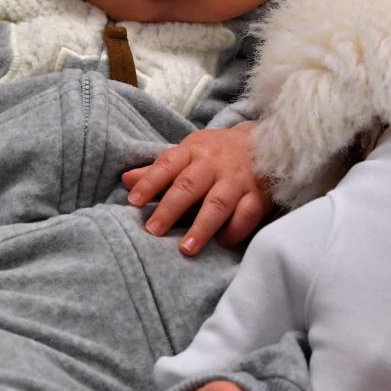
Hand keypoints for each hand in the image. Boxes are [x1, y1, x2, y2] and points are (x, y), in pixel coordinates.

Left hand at [122, 124, 269, 254]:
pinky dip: (235, 229)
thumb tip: (125, 180)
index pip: (166, 165)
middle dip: (170, 209)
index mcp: (192, 151)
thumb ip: (158, 170)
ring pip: (218, 203)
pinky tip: (222, 242)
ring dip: (202, 227)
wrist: (264, 141)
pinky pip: (247, 214)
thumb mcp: (187, 153)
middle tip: (153, 231)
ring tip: (186, 248)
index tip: (133, 202)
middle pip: (189, 186)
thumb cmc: (216, 152)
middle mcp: (214, 164)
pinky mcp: (258, 195)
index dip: (149, 183)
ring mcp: (237, 180)